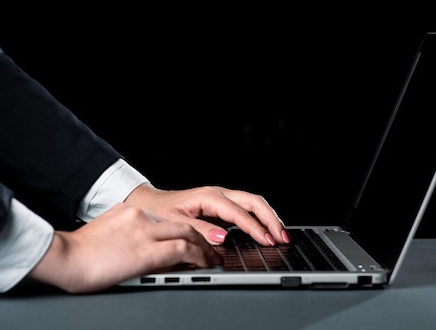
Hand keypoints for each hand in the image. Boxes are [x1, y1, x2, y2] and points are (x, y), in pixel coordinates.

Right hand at [28, 203, 221, 292]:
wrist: (64, 257)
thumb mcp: (106, 235)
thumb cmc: (77, 254)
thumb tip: (146, 252)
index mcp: (128, 212)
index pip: (165, 221)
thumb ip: (127, 236)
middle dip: (199, 239)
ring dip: (204, 249)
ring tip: (211, 260)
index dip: (182, 233)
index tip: (191, 242)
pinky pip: (183, 250)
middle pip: (180, 224)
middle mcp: (139, 216)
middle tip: (210, 251)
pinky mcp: (147, 249)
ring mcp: (145, 230)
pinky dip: (198, 257)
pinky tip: (203, 265)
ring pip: (187, 234)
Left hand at [124, 183, 288, 246]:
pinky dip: (261, 219)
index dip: (255, 227)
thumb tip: (223, 237)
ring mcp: (224, 200)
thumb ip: (200, 230)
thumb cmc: (161, 212)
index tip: (267, 240)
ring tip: (282, 236)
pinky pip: (248, 210)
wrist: (152, 204)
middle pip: (254, 202)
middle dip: (271, 219)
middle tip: (283, 238)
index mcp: (209, 197)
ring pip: (254, 204)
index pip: (239, 212)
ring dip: (269, 218)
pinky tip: (268, 231)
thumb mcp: (176, 223)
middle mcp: (219, 195)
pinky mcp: (224, 208)